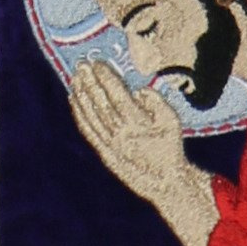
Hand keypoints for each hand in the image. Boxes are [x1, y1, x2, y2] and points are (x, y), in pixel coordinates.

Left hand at [69, 61, 185, 205]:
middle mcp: (121, 135)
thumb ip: (157, 102)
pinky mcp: (104, 153)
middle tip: (82, 64)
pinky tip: (73, 100)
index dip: (106, 78)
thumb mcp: (173, 122)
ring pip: (91, 116)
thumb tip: (138, 90)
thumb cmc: (171, 148)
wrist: (165, 182)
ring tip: (75, 77)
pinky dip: (79, 114)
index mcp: (138, 125)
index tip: (98, 63)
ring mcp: (110, 145)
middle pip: (101, 104)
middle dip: (90, 82)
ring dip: (82, 95)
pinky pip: (88, 131)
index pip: (117, 96)